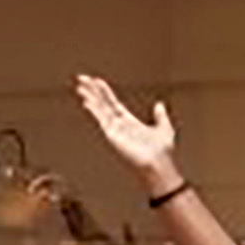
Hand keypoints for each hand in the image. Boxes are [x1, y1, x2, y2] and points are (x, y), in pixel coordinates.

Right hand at [76, 74, 179, 191]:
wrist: (159, 165)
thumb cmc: (162, 152)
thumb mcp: (163, 128)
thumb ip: (160, 116)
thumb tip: (159, 105)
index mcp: (129, 122)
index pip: (112, 103)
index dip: (103, 92)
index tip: (95, 81)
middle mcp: (119, 125)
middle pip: (102, 104)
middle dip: (92, 91)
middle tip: (81, 79)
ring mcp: (114, 130)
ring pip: (99, 110)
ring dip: (90, 97)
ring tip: (80, 87)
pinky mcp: (113, 136)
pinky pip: (101, 120)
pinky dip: (94, 111)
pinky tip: (87, 102)